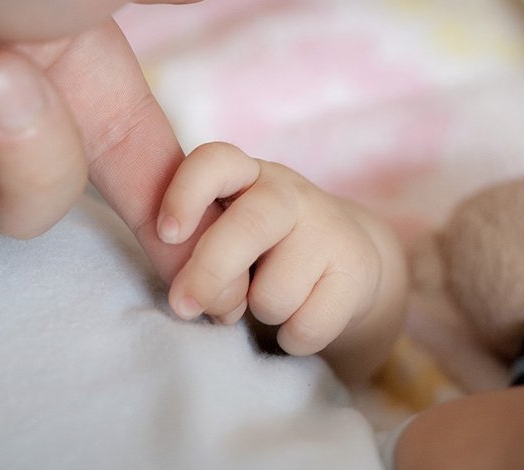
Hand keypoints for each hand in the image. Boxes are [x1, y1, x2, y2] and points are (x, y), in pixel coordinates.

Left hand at [157, 143, 406, 377]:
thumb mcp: (223, 237)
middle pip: (247, 228)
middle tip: (183, 306)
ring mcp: (328, 229)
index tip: (166, 234)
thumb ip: (198, 254)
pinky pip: (307, 326)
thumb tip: (192, 298)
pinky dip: (292, 338)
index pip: (215, 162)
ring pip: (274, 294)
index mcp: (244, 176)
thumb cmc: (259, 253)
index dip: (185, 194)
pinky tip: (298, 319)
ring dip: (260, 313)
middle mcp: (287, 193)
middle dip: (210, 274)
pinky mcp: (357, 269)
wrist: (344, 266)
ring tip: (268, 301)